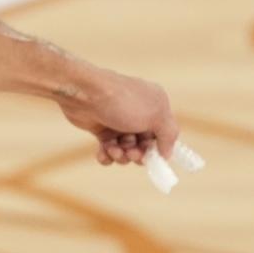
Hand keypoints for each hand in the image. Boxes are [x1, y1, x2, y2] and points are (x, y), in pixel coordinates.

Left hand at [55, 72, 179, 165]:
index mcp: (155, 104)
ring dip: (121, 155)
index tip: (154, 159)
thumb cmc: (123, 102)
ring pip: (126, 149)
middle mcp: (138, 112)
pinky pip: (108, 148)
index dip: (159, 148)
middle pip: (144, 144)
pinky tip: (103, 154)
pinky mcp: (100, 128)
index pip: (163, 132)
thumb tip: (166, 153)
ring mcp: (118, 120)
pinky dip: (107, 155)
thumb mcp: (157, 116)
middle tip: (132, 154)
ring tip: (114, 151)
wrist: (84, 94)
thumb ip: (169, 135)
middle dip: (138, 154)